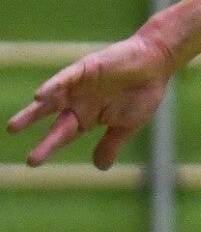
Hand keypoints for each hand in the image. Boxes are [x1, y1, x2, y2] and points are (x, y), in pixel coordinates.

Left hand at [7, 32, 176, 167]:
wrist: (155, 64)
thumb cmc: (142, 94)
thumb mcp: (127, 126)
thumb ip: (111, 144)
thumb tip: (100, 168)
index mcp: (88, 117)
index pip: (63, 134)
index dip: (48, 146)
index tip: (32, 161)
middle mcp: (79, 102)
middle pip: (53, 119)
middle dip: (36, 131)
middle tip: (19, 144)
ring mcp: (79, 85)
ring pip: (51, 99)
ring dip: (33, 112)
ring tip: (15, 126)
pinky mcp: (84, 69)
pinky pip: (65, 79)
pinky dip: (52, 87)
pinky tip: (40, 97)